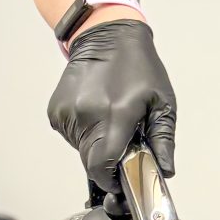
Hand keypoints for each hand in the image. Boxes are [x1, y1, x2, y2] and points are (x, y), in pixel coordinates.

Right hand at [48, 18, 176, 191]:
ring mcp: (67, 113)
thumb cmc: (139, 67)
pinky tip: (96, 114)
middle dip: (108, 165)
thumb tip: (164, 171)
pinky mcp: (56, 111)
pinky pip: (71, 137)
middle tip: (124, 148)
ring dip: (97, 148)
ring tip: (111, 122)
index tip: (123, 181)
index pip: (103, 166)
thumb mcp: (162, 103)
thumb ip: (163, 140)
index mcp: (116, 114)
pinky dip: (84, 135)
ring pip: (81, 151)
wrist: (107, 37)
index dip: (113, 181)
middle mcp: (87, 114)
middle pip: (91, 163)